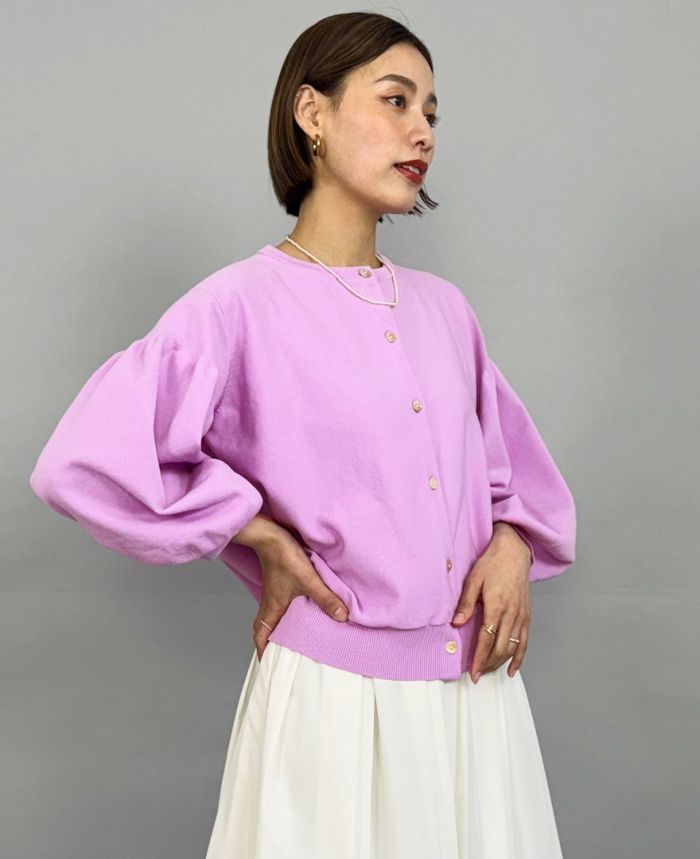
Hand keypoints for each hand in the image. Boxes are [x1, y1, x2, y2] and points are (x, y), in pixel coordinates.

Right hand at [251, 529, 348, 661]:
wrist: (271, 535)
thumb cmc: (284, 558)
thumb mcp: (309, 581)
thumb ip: (326, 599)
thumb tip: (342, 618)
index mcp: (272, 609)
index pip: (261, 637)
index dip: (264, 652)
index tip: (270, 665)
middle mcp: (269, 604)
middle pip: (265, 629)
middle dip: (272, 643)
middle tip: (285, 654)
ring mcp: (273, 593)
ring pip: (273, 617)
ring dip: (280, 627)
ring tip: (294, 637)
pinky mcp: (278, 583)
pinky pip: (279, 604)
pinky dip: (286, 613)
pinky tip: (300, 611)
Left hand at [451, 522, 531, 682]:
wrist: (514, 552)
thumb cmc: (491, 564)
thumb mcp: (474, 580)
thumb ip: (466, 603)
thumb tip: (457, 623)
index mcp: (496, 606)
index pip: (487, 640)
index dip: (480, 659)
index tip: (473, 673)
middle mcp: (511, 614)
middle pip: (500, 648)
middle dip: (489, 665)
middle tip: (477, 675)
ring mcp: (521, 616)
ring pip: (513, 647)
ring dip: (500, 663)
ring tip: (489, 672)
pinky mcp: (527, 615)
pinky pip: (525, 641)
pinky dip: (519, 658)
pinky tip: (512, 669)